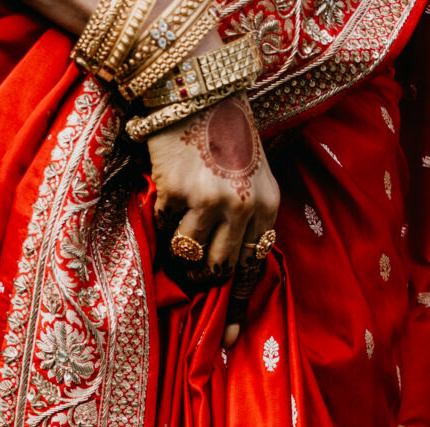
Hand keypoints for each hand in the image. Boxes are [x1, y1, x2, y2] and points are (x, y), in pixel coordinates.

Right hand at [147, 91, 278, 322]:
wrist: (198, 85)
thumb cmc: (228, 131)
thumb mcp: (256, 174)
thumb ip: (251, 217)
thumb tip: (232, 267)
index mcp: (267, 206)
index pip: (252, 269)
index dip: (238, 306)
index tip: (229, 339)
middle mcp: (241, 207)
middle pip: (219, 269)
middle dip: (203, 280)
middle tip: (191, 278)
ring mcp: (207, 200)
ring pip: (189, 254)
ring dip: (180, 251)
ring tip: (178, 231)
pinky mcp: (175, 190)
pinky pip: (164, 226)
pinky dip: (162, 220)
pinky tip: (166, 196)